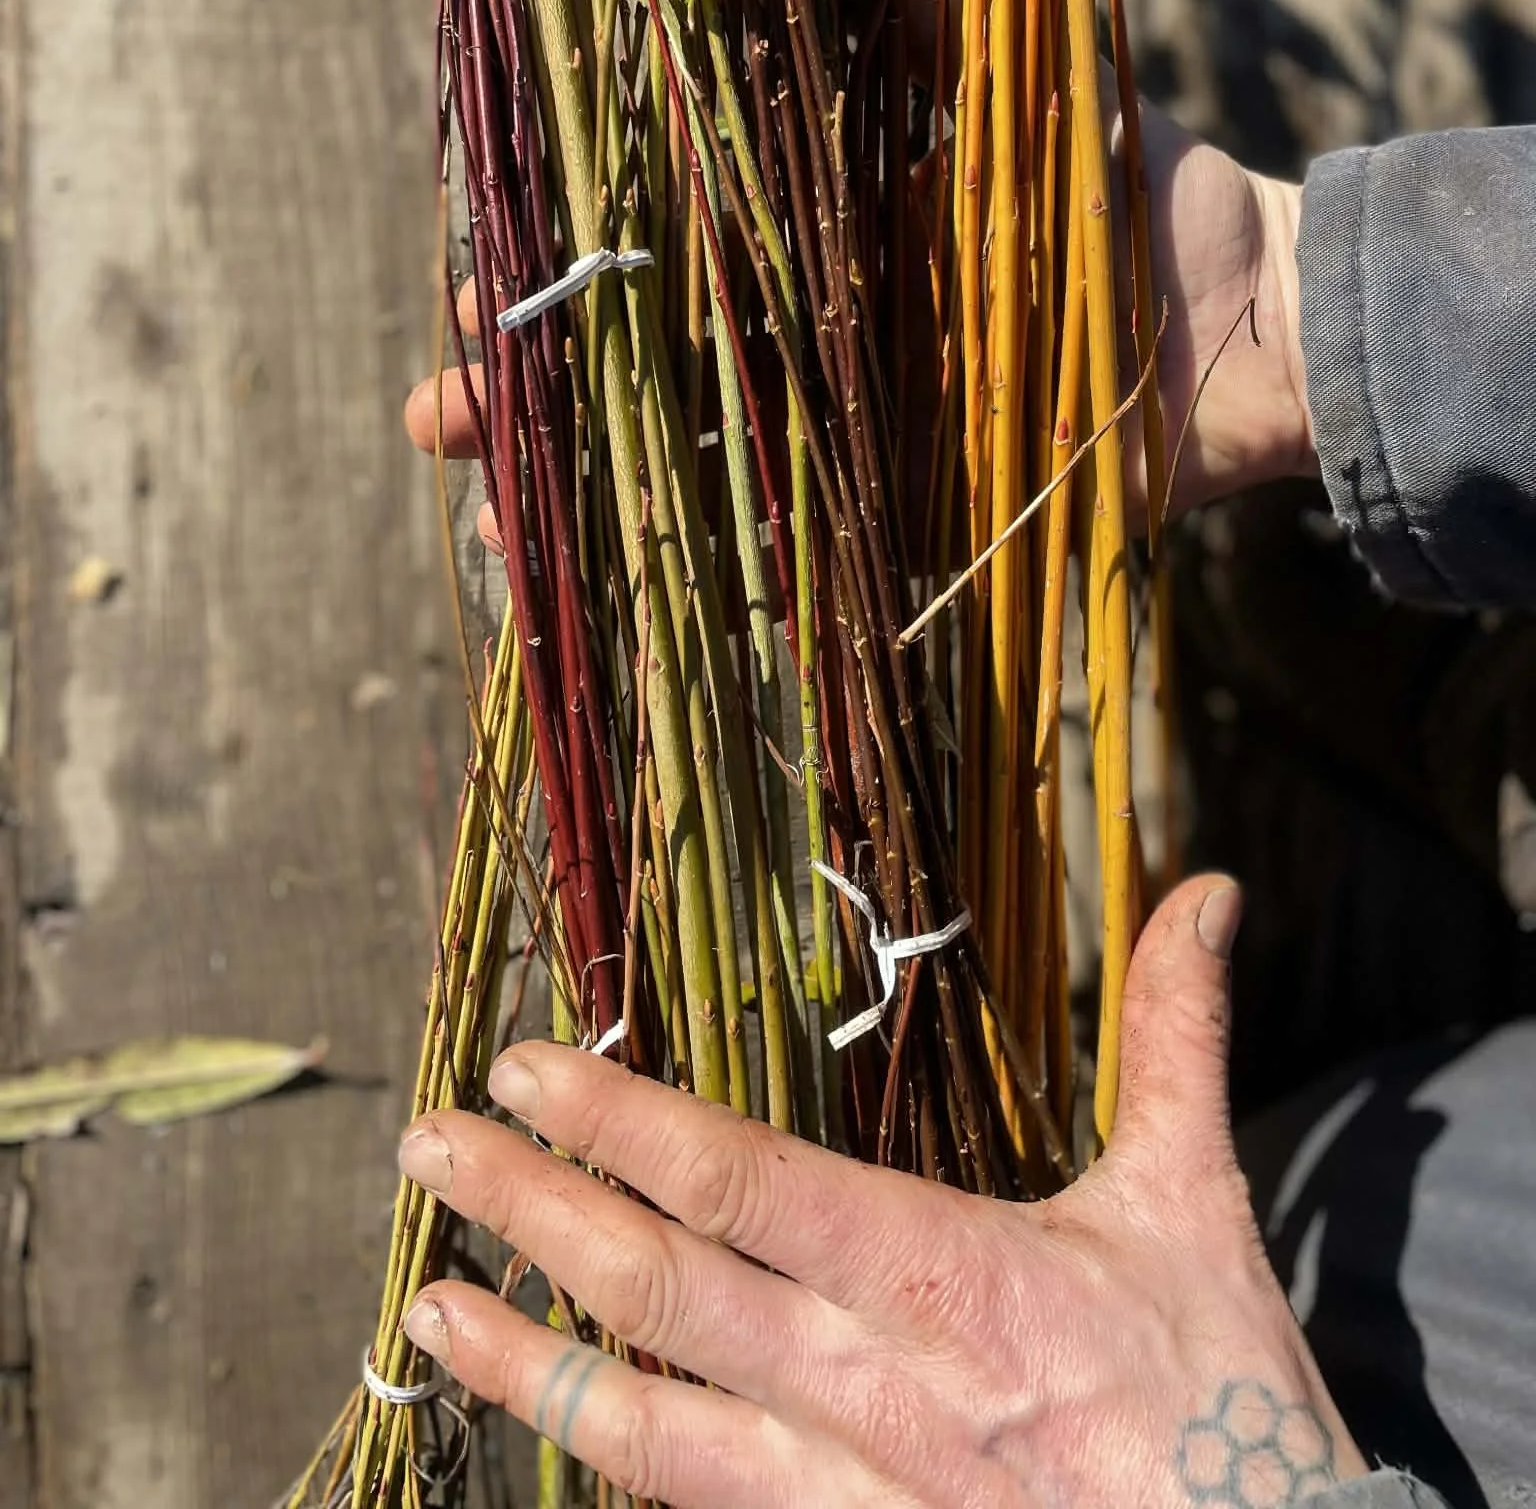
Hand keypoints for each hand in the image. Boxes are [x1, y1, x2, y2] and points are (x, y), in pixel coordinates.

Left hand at [396, 878, 1365, 1507]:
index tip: (523, 1066)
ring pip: (646, 1430)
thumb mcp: (1195, 1194)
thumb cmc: (1220, 1382)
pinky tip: (552, 1426)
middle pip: (660, 1291)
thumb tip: (1211, 891)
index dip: (617, 1122)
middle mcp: (871, 1385)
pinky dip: (612, 1462)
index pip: (743, 1181)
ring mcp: (848, 1494)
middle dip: (527, 1210)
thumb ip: (1175, 1034)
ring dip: (524, 1365)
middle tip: (426, 1147)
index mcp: (944, 1274)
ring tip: (426, 1306)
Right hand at [404, 0, 1316, 547]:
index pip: (657, 257)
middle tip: (433, 426)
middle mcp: (817, 341)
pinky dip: (722, 574)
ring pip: (701, 468)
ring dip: (600, 500)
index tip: (469, 295)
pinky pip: (804, 552)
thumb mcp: (1017, 85)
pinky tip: (632, 595)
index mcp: (818, 243)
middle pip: (650, 370)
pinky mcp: (916, 515)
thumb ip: (930, 13)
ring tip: (504, 539)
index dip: (560, 278)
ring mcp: (858, 434)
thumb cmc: (1124, 186)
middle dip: (537, 398)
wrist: (1245, 316)